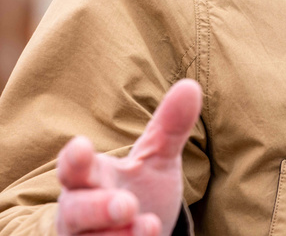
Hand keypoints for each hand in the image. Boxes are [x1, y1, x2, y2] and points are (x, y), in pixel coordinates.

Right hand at [55, 79, 201, 235]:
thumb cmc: (142, 191)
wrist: (143, 235)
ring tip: (149, 224)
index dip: (74, 159)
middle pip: (75, 212)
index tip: (81, 147)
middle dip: (97, 208)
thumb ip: (170, 127)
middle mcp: (80, 213)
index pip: (74, 168)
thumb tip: (191, 85)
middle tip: (126, 203)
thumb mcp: (158, 159)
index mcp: (91, 178)